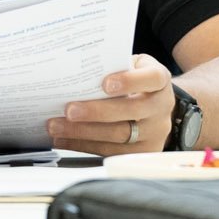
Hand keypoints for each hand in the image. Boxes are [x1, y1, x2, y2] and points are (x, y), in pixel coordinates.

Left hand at [50, 53, 173, 154]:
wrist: (153, 104)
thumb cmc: (135, 82)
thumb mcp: (131, 66)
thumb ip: (112, 66)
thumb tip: (74, 71)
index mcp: (160, 80)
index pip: (151, 78)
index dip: (130, 81)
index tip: (105, 84)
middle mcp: (161, 107)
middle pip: (132, 111)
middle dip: (97, 112)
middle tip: (70, 110)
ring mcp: (155, 132)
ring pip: (119, 135)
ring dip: (83, 132)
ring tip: (57, 126)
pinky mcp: (142, 151)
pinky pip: (111, 151)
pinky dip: (83, 145)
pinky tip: (64, 139)